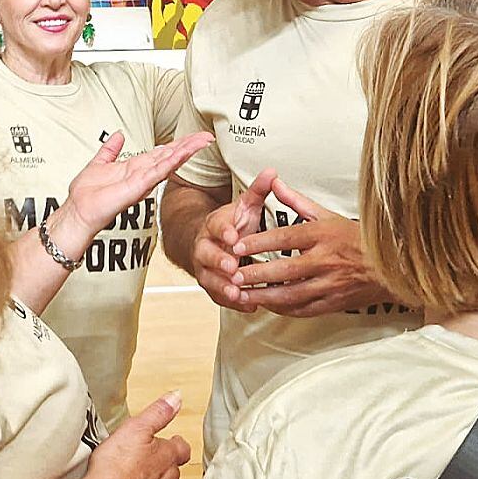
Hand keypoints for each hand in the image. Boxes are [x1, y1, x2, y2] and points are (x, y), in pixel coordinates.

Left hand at [61, 130, 214, 238]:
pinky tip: (183, 153)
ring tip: (202, 141)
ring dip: (186, 151)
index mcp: (135, 167)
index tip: (192, 136)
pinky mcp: (138, 187)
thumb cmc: (87, 194)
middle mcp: (142, 174)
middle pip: (170, 156)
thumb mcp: (99, 163)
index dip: (177, 144)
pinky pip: (158, 172)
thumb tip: (118, 134)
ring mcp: (142, 181)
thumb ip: (110, 150)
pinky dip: (171, 162)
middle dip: (188, 146)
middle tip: (206, 136)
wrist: (78, 211)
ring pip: (169, 162)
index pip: (161, 153)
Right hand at [85, 392, 191, 478]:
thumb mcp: (135, 428)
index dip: (174, 444)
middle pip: (171, 473)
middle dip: (160, 468)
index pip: (182, 448)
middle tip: (141, 463)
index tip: (168, 442)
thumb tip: (176, 398)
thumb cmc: (114, 469)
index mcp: (167, 458)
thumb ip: (158, 413)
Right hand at [187, 170, 274, 312]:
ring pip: (209, 278)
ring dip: (222, 286)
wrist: (207, 243)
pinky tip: (248, 305)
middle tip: (233, 268)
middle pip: (207, 254)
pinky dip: (232, 302)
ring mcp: (205, 268)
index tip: (233, 236)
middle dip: (219, 261)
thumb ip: (258, 191)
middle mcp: (205, 247)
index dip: (224, 231)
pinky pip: (218, 296)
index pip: (216, 225)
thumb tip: (272, 172)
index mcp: (214, 225)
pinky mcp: (211, 285)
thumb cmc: (231, 226)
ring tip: (238, 293)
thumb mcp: (245, 206)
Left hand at [230, 179, 394, 317]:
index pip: (285, 238)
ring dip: (264, 296)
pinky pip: (304, 309)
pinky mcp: (334, 302)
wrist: (393, 266)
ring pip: (292, 294)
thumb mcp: (328, 214)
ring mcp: (331, 284)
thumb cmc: (357, 237)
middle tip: (234, 274)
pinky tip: (267, 304)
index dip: (260, 243)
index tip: (240, 246)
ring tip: (242, 294)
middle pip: (285, 269)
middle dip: (257, 273)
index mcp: (323, 235)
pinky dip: (283, 309)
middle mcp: (326, 260)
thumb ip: (297, 201)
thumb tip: (274, 183)